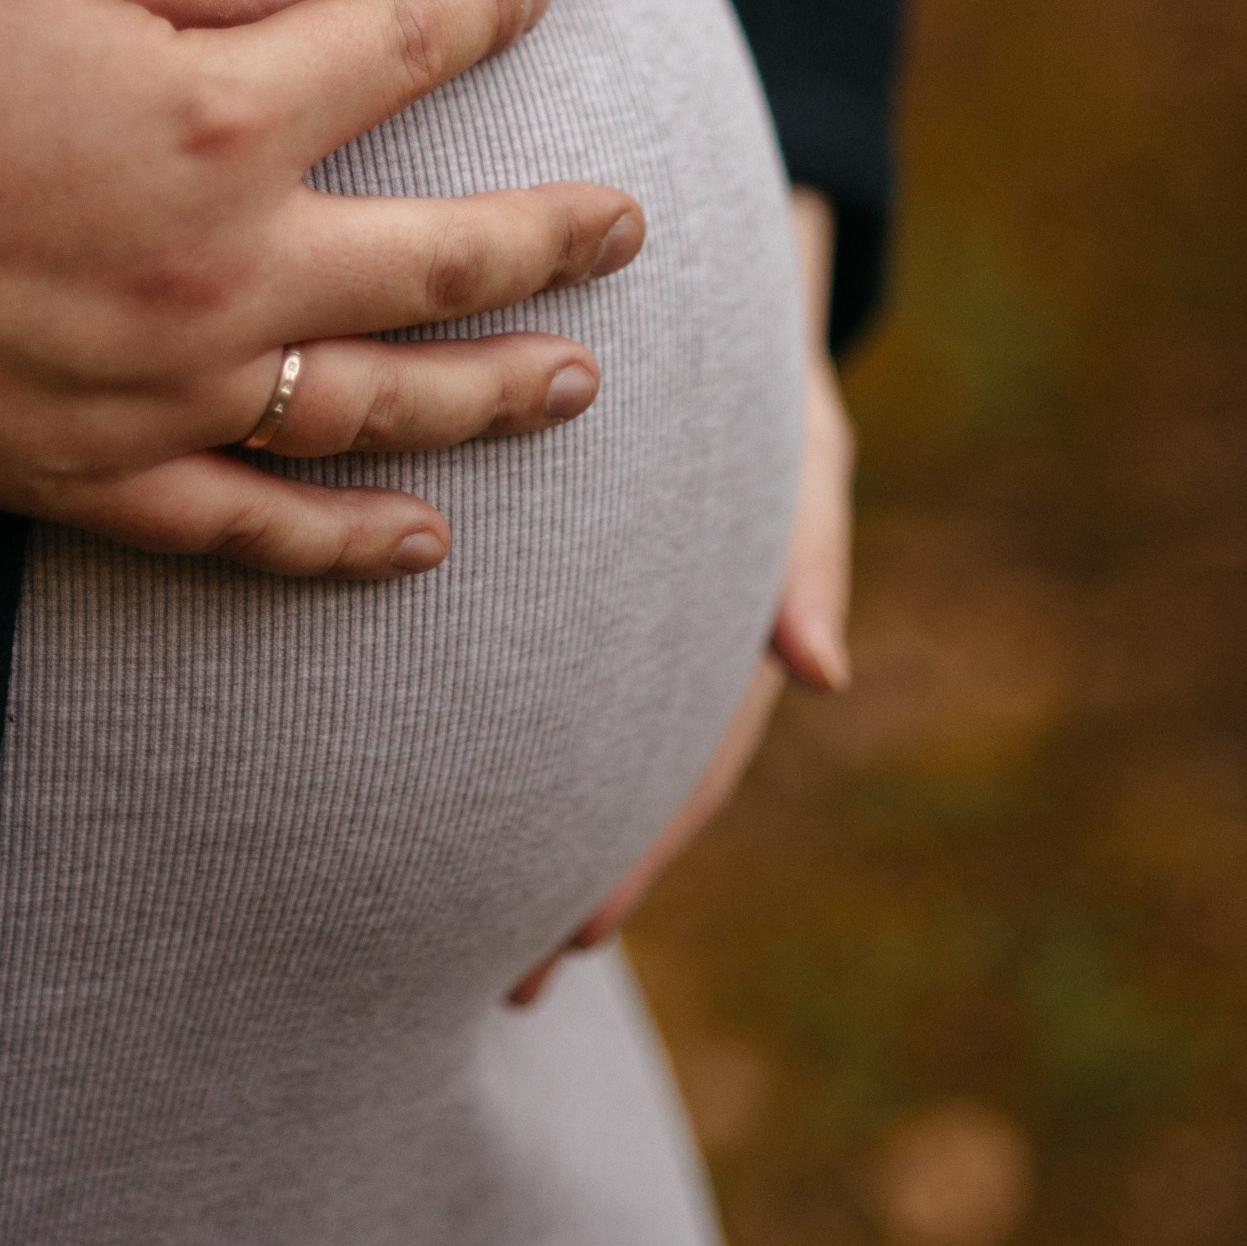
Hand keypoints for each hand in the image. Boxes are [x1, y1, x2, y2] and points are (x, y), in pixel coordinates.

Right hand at [0, 0, 644, 575]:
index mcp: (223, 113)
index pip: (414, 48)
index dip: (495, 6)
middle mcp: (222, 273)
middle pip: (446, 261)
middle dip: (558, 238)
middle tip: (636, 223)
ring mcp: (157, 396)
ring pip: (380, 412)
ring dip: (497, 396)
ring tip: (582, 381)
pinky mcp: (78, 480)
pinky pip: (247, 531)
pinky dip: (345, 545)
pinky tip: (421, 546)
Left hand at [506, 188, 854, 1001]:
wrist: (697, 271)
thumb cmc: (754, 351)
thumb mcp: (800, 437)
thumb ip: (807, 545)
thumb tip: (820, 673)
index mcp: (717, 615)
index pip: (688, 754)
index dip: (640, 843)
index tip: (581, 929)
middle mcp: (653, 627)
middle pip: (613, 768)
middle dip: (568, 869)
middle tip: (506, 974)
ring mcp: (600, 607)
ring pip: (567, 727)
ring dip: (525, 814)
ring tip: (460, 923)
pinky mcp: (536, 574)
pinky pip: (523, 662)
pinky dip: (490, 723)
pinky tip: (426, 774)